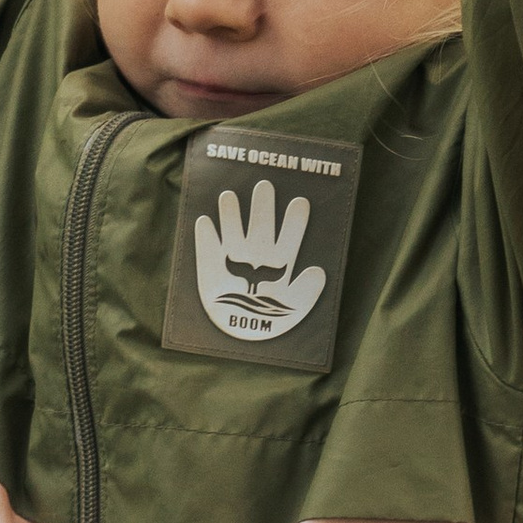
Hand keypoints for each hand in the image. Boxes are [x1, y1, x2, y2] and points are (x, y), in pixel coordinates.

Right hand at [193, 180, 327, 344]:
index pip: (290, 237)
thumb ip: (307, 291)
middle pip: (261, 225)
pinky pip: (207, 249)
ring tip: (229, 196)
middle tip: (264, 185)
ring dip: (231, 214)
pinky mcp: (211, 267)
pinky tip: (205, 223)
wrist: (242, 337)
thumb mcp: (295, 309)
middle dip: (263, 206)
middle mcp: (258, 255)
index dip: (295, 221)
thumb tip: (318, 272)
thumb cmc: (272, 320)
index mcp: (281, 262)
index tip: (301, 203)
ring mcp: (234, 259)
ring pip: (233, 231)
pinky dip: (206, 238)